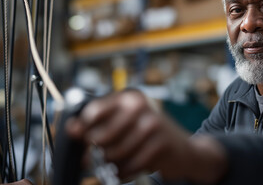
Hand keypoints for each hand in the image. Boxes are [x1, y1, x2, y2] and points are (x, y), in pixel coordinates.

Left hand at [66, 89, 226, 182]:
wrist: (184, 149)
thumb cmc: (149, 136)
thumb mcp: (127, 123)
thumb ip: (100, 123)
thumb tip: (71, 128)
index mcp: (128, 98)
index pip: (93, 110)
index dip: (81, 127)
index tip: (78, 137)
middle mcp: (139, 107)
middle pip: (99, 136)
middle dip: (93, 152)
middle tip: (91, 160)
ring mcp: (152, 124)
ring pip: (113, 154)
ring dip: (109, 165)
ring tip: (112, 165)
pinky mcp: (160, 144)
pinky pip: (129, 165)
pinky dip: (123, 172)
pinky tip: (126, 170)